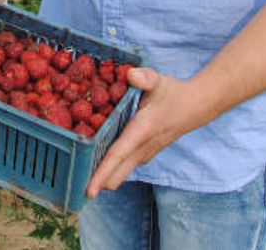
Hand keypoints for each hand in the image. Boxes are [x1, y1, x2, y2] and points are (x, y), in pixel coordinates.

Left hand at [85, 67, 207, 196]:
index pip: (118, 156)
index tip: (88, 191)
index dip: (101, 174)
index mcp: (141, 132)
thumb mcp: (159, 80)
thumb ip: (145, 77)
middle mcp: (141, 149)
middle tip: (71, 177)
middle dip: (94, 180)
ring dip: (101, 174)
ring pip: (118, 174)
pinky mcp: (143, 155)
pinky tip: (95, 156)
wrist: (195, 107)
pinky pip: (122, 167)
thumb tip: (130, 75)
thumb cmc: (173, 93)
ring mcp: (143, 155)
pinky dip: (109, 167)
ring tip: (77, 167)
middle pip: (115, 175)